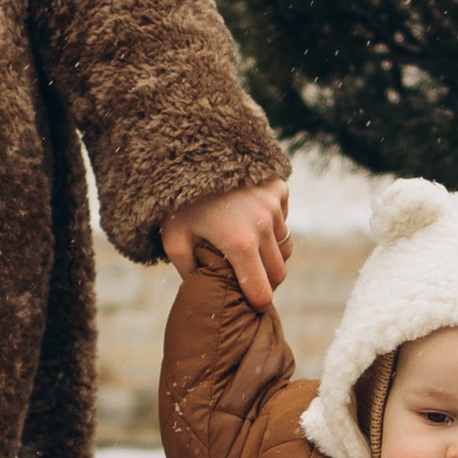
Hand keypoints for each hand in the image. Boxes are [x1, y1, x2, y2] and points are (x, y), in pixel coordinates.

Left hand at [162, 179, 290, 310]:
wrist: (192, 152)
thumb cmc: (178, 198)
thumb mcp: (173, 238)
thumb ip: (188, 270)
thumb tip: (202, 289)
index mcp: (239, 243)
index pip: (263, 290)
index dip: (258, 302)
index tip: (252, 305)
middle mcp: (264, 226)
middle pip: (279, 272)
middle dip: (267, 281)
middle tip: (249, 280)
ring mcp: (274, 206)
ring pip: (284, 246)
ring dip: (270, 252)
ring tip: (247, 247)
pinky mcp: (278, 189)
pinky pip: (284, 218)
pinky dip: (273, 224)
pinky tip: (251, 218)